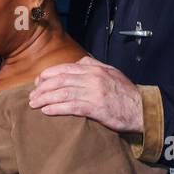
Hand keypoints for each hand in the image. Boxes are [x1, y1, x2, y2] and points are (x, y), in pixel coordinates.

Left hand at [28, 56, 142, 132]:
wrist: (142, 108)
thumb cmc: (124, 92)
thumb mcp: (110, 72)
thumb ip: (94, 65)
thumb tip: (79, 61)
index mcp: (94, 69)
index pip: (64, 69)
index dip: (47, 75)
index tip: (38, 82)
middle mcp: (92, 78)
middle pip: (59, 80)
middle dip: (42, 88)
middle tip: (32, 95)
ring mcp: (94, 93)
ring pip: (62, 93)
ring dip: (44, 99)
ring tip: (34, 104)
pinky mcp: (96, 108)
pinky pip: (71, 107)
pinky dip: (56, 108)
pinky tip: (46, 111)